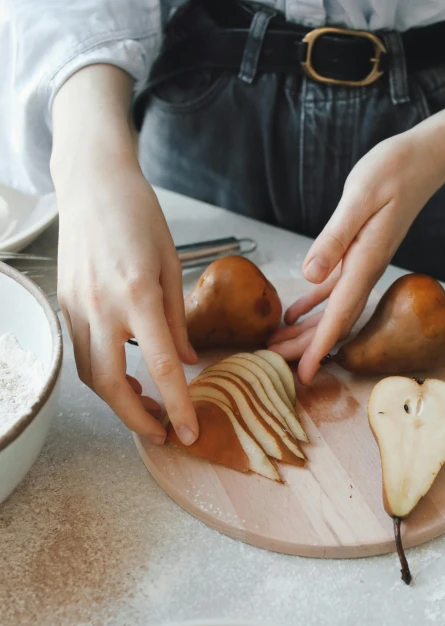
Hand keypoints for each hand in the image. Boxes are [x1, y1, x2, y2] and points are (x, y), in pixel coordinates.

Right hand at [56, 163, 198, 445]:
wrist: (93, 185)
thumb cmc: (140, 217)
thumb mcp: (173, 265)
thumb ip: (178, 319)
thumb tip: (186, 361)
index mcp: (138, 295)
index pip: (161, 366)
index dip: (177, 405)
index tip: (189, 432)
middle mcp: (102, 306)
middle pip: (111, 384)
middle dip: (137, 418)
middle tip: (163, 432)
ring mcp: (78, 307)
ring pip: (91, 374)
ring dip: (118, 400)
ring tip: (147, 406)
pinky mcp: (66, 305)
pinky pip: (82, 352)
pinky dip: (103, 374)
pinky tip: (124, 376)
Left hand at [270, 66, 444, 383]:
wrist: (422, 158)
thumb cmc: (393, 171)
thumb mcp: (359, 198)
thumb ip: (334, 238)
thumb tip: (309, 275)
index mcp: (364, 262)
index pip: (339, 316)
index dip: (320, 347)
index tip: (306, 375)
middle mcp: (365, 270)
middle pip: (334, 321)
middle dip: (307, 347)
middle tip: (277, 366)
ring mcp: (363, 264)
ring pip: (332, 309)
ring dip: (306, 330)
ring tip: (278, 347)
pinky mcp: (358, 253)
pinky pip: (333, 288)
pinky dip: (312, 304)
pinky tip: (293, 314)